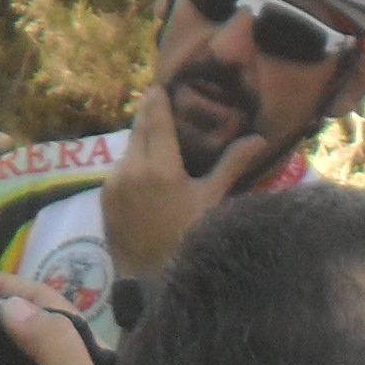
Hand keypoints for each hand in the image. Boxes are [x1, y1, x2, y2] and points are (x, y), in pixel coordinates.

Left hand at [96, 76, 284, 274]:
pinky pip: (120, 169)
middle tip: (158, 99)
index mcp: (159, 167)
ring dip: (140, 139)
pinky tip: (146, 166)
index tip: (161, 84)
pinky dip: (132, 161)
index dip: (158, 99)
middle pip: (138, 129)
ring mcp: (114, 183)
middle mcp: (131, 169)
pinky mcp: (104, 198)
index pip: (156, 120)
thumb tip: (259, 138)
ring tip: (157, 134)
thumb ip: (232, 164)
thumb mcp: (212, 200)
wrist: (150, 280)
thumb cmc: (187, 239)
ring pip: (128, 149)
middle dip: (148, 114)